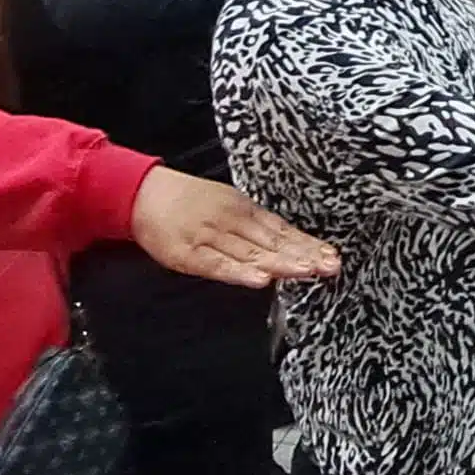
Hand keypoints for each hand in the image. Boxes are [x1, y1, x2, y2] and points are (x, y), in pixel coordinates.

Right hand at [128, 167, 338, 289]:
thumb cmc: (187, 202)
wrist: (143, 194)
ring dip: (281, 264)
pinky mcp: (190, 254)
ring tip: (307, 271)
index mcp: (243, 209)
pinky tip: (260, 280)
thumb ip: (253, 225)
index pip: (281, 230)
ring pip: (251, 254)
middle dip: (303, 255)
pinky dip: (240, 273)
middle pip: (272, 242)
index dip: (306, 244)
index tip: (331, 256)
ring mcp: (211, 237)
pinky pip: (218, 265)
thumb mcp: (225, 204)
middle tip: (330, 266)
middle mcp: (232, 222)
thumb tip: (286, 242)